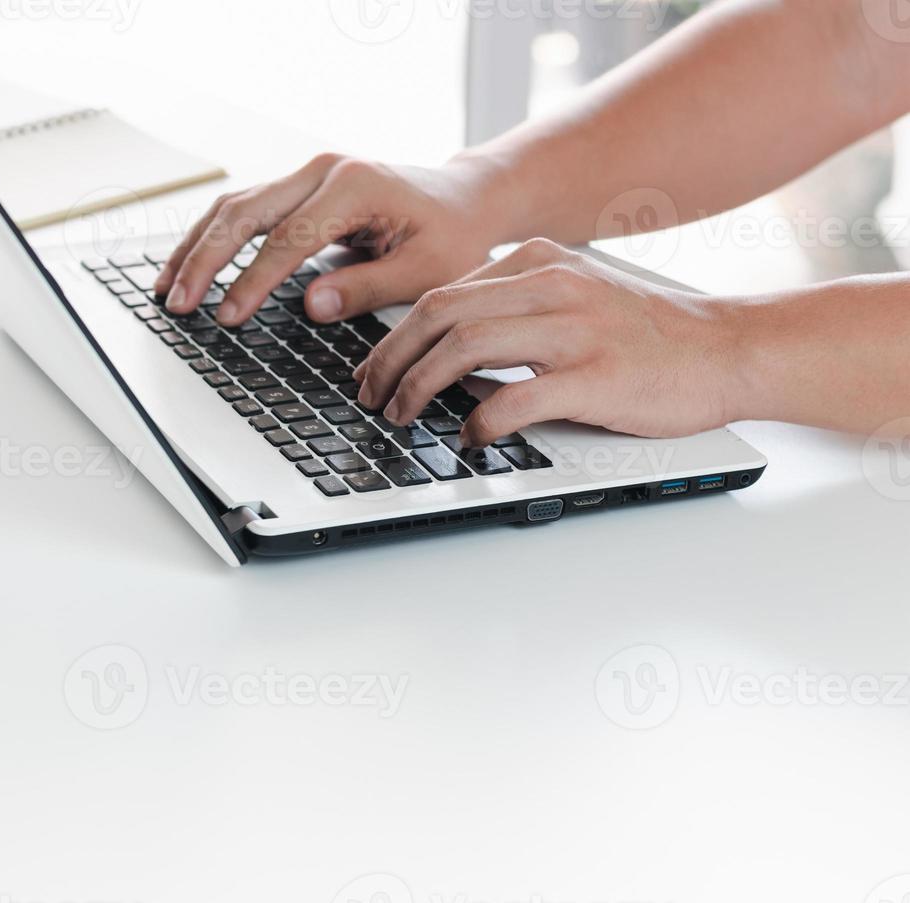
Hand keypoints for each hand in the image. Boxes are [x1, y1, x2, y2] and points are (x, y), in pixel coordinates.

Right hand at [154, 154, 502, 326]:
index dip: (253, 280)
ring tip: (167, 288)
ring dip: (196, 246)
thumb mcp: (426, 271)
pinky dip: (211, 237)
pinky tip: (188, 266)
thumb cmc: (452, 238)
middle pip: (245, 211)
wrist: (463, 200)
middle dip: (205, 260)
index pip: (288, 238)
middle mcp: (324, 169)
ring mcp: (307, 173)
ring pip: (234, 205)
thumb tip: (310, 306)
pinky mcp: (298, 186)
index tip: (227, 317)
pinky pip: (243, 208)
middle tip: (179, 304)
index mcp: (355, 185)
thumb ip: (368, 288)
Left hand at [354, 239, 746, 445]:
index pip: (442, 293)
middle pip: (439, 313)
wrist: (731, 350)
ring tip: (403, 416)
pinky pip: (514, 398)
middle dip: (390, 359)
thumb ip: (514, 311)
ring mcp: (575, 329)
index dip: (394, 336)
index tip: (374, 369)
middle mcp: (553, 286)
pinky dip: (478, 422)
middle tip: (371, 396)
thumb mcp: (574, 299)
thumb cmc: (649, 336)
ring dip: (418, 386)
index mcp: (540, 262)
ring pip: (463, 347)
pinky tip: (468, 439)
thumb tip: (443, 349)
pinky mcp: (597, 377)